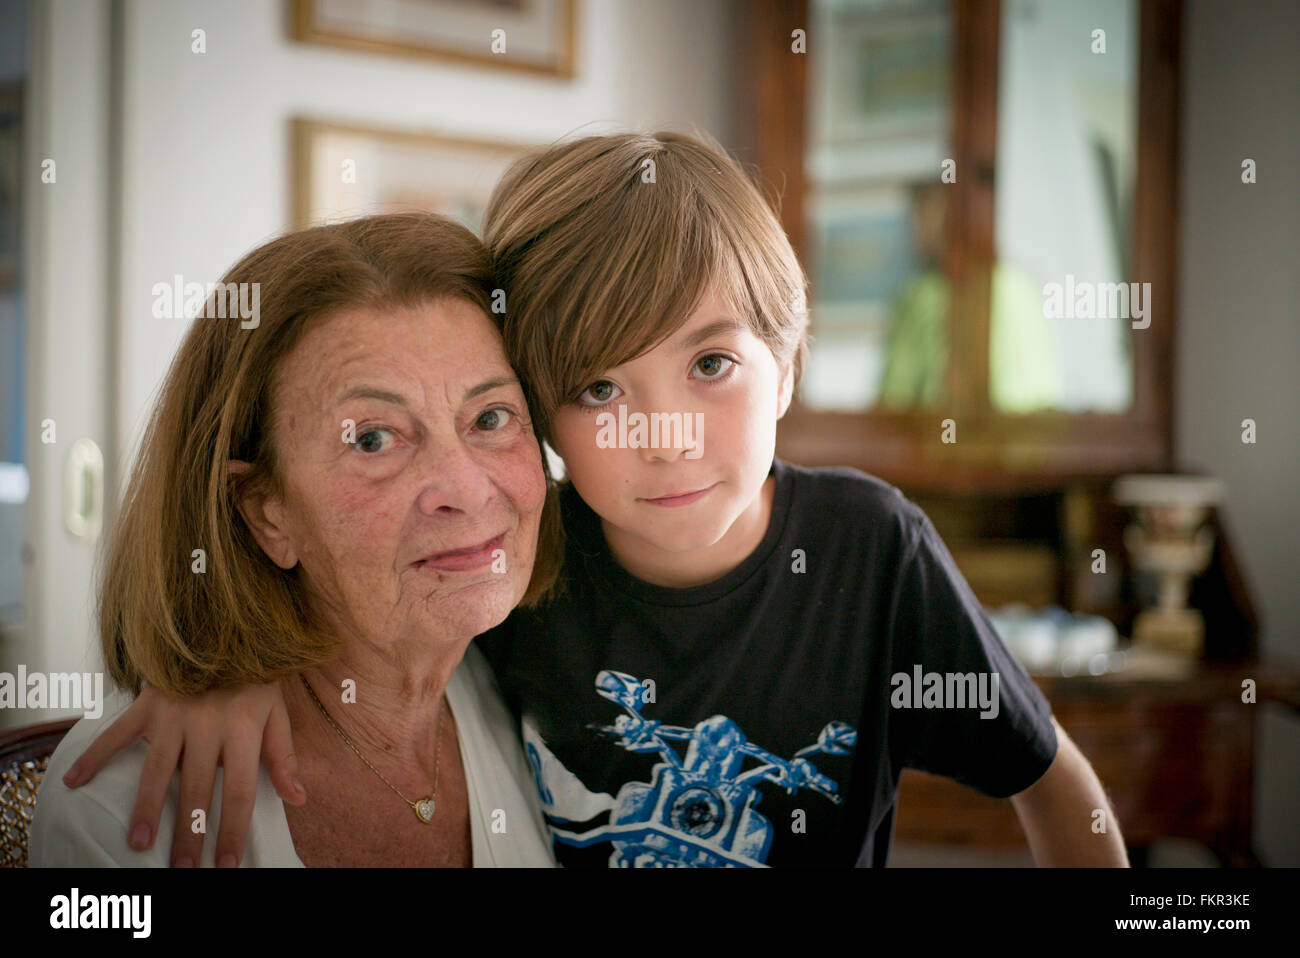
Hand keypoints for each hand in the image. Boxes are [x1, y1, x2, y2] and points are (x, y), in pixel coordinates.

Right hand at [62, 681, 304, 866]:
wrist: (226, 625)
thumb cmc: (255, 676)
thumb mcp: (277, 711)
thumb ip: (283, 756)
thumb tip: (299, 798)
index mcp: (244, 729)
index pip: (238, 790)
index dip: (232, 830)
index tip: (226, 865)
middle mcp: (208, 724)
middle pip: (197, 788)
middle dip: (190, 833)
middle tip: (183, 870)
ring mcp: (175, 713)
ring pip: (158, 769)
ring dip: (148, 808)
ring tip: (140, 842)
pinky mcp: (148, 702)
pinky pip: (118, 732)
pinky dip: (94, 756)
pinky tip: (74, 782)